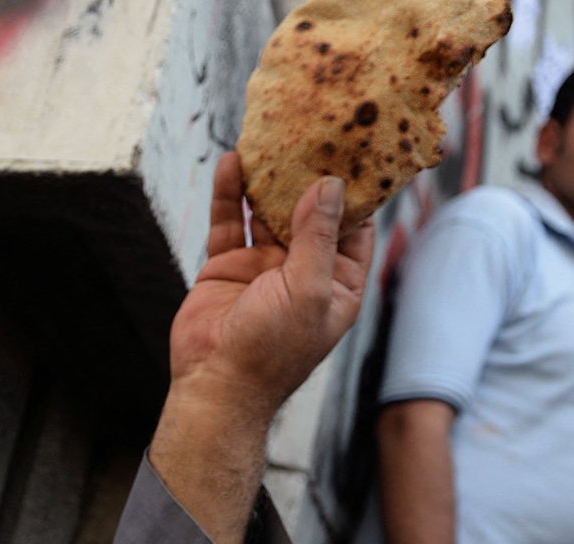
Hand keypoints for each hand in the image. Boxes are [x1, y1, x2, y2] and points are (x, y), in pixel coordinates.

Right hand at [150, 150, 374, 543]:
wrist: (215, 387)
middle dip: (310, 173)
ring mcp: (264, 266)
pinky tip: (232, 162)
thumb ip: (318, 236)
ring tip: (270, 135)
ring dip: (269, 177)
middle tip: (313, 127)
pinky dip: (231, 192)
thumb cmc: (271, 351)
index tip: (357, 146)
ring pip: (269, 209)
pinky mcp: (228, 264)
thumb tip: (331, 185)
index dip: (358, 189)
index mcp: (339, 282)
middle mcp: (305, 270)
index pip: (357, 225)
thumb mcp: (309, 290)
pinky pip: (231, 220)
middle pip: (312, 210)